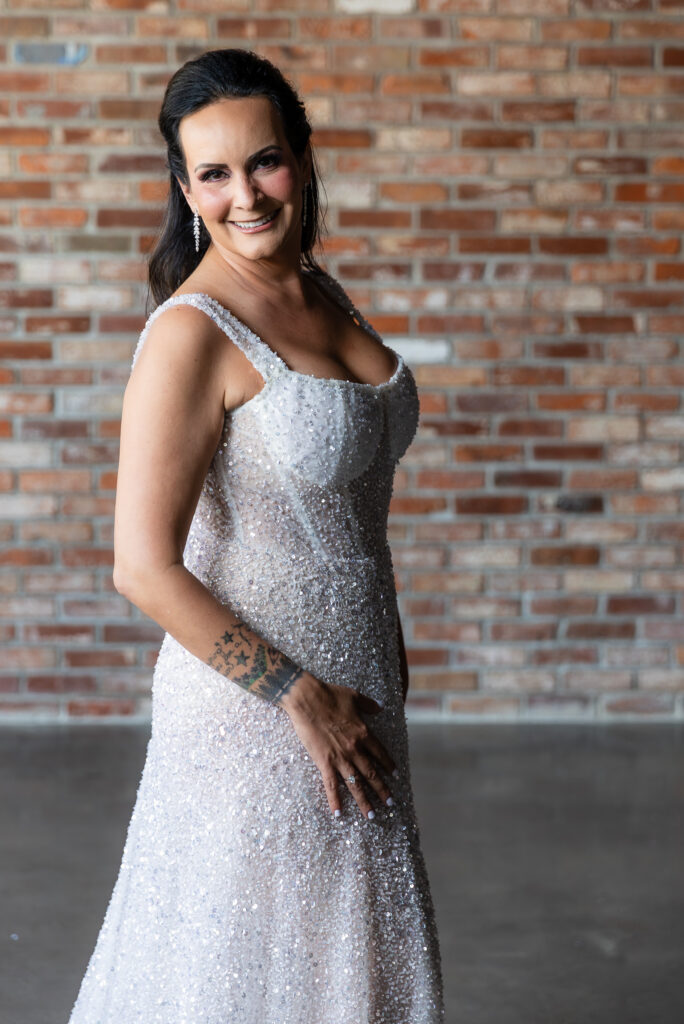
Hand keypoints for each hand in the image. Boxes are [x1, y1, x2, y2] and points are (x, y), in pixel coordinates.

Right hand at [279, 671, 396, 820]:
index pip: (380, 754)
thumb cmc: (329, 694)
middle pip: (372, 773)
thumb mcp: (354, 696)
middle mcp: (355, 748)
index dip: (389, 765)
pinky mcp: (324, 762)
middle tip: (391, 803)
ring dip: (365, 801)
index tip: (395, 775)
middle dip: (382, 790)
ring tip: (372, 815)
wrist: (306, 698)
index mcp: (364, 732)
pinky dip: (335, 800)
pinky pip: (331, 785)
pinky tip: (339, 814)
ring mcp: (340, 757)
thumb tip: (380, 707)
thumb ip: (369, 704)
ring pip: (356, 784)